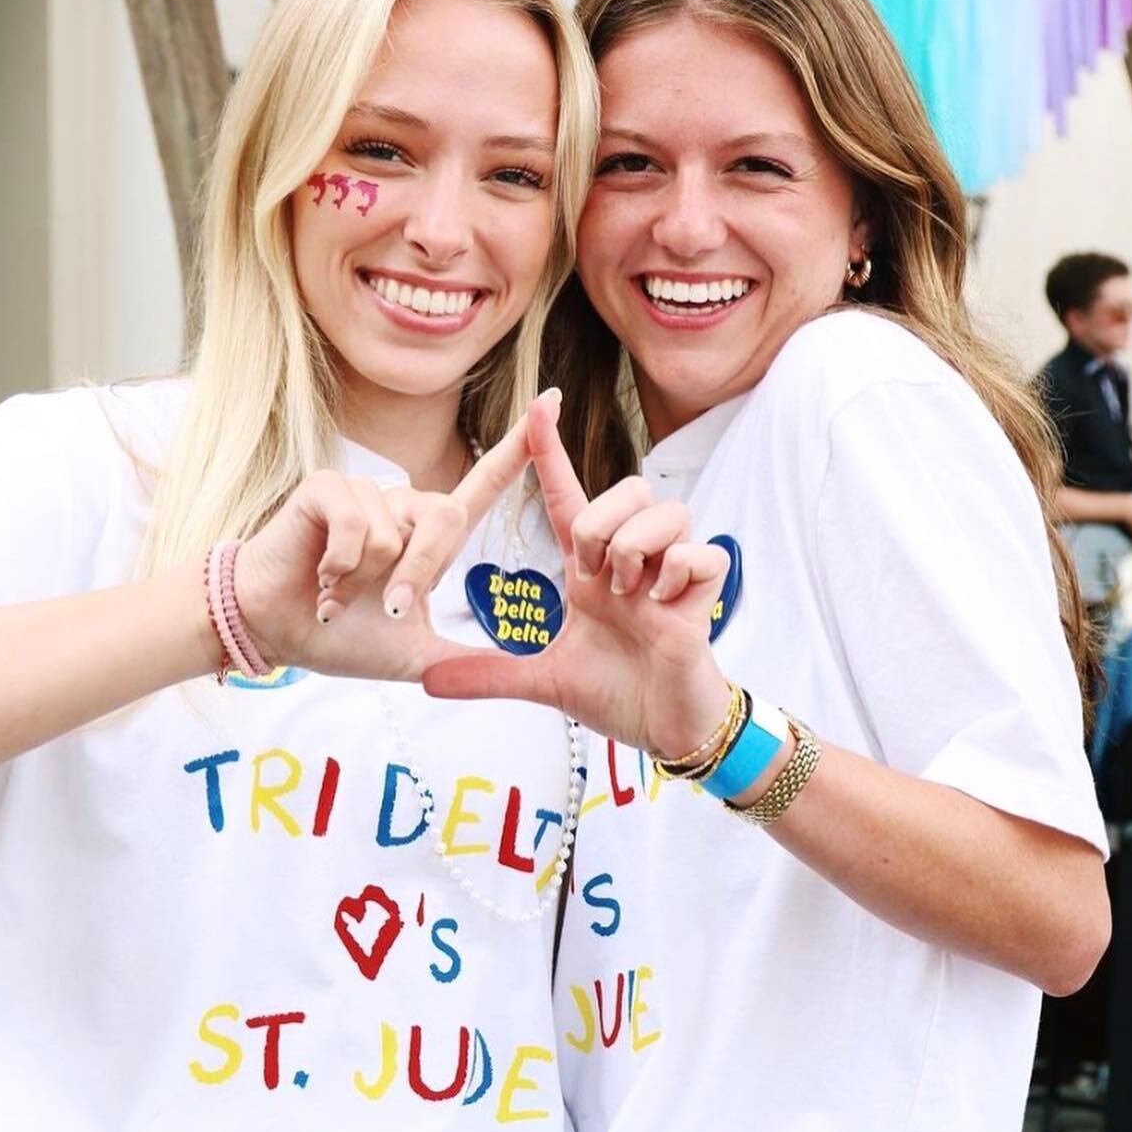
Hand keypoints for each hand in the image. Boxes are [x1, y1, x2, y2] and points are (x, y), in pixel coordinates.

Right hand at [231, 404, 540, 680]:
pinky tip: (320, 575)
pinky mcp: (327, 488)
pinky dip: (340, 564)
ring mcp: (365, 492)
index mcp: (428, 535)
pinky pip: (357, 523)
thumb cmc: (343, 637)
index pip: (484, 485)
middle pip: (447, 517)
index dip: (517, 448)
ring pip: (395, 531)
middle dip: (420, 572)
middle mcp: (403, 505)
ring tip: (337, 589)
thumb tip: (521, 675)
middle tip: (390, 608)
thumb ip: (467, 661)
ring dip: (365, 578)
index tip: (553, 400)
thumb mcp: (416, 655)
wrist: (278, 634)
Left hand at [423, 398, 733, 756]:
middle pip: (626, 487)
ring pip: (664, 509)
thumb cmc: (614, 693)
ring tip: (633, 593)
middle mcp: (631, 558)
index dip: (551, 449)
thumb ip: (488, 675)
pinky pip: (697, 551)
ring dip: (638, 547)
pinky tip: (663, 606)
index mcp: (591, 568)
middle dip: (601, 524)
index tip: (541, 402)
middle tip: (597, 576)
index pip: (566, 494)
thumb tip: (426, 681)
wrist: (664, 728)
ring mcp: (671, 570)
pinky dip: (675, 574)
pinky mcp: (705, 589)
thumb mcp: (542, 682)